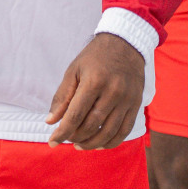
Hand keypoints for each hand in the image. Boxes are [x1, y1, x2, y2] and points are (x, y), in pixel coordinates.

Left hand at [46, 33, 145, 149]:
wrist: (125, 44)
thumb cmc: (95, 57)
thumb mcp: (73, 70)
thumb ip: (62, 96)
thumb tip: (51, 121)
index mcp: (94, 81)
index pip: (75, 115)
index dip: (62, 132)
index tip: (52, 141)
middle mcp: (113, 92)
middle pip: (91, 126)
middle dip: (75, 137)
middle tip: (66, 139)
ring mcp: (127, 99)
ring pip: (108, 133)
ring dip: (91, 144)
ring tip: (79, 145)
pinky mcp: (136, 104)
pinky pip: (124, 131)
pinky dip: (110, 142)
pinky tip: (98, 144)